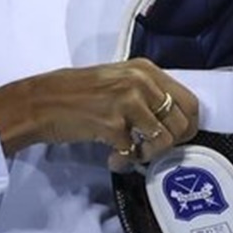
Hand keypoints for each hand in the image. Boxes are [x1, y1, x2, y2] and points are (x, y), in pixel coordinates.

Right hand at [0, 58, 198, 168]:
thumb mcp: (119, 80)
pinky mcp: (112, 124)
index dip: (189, 125)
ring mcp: (127, 102)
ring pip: (163, 140)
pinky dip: (123, 162)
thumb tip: (173, 117)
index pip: (189, 101)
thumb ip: (146, 92)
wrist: (42, 101)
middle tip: (152, 149)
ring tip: (131, 154)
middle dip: (171, 143)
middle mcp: (141, 82)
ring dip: (148, 155)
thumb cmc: (78, 93)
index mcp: (146, 69)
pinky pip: (132, 154)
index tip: (179, 138)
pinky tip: (112, 158)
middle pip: (181, 122)